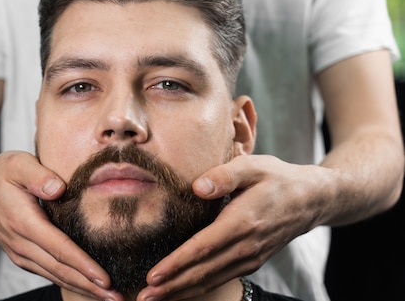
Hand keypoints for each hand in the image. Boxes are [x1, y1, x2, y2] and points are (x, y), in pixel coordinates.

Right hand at [0, 151, 122, 300]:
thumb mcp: (16, 164)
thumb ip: (38, 175)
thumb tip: (59, 188)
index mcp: (23, 222)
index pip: (59, 249)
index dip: (83, 265)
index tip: (104, 278)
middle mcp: (21, 243)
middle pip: (59, 270)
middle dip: (89, 286)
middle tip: (116, 296)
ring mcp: (20, 253)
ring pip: (54, 276)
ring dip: (81, 287)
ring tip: (108, 296)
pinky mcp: (22, 255)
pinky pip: (47, 272)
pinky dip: (68, 281)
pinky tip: (86, 285)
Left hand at [137, 154, 330, 300]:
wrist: (312, 199)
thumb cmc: (277, 178)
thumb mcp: (254, 166)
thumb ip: (225, 175)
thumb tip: (197, 187)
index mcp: (243, 222)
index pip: (203, 248)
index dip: (176, 264)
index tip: (153, 275)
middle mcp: (246, 246)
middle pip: (203, 272)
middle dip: (172, 287)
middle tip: (143, 296)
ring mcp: (251, 258)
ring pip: (211, 280)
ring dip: (182, 292)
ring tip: (154, 299)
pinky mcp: (252, 261)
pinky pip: (221, 279)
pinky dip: (199, 288)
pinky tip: (181, 291)